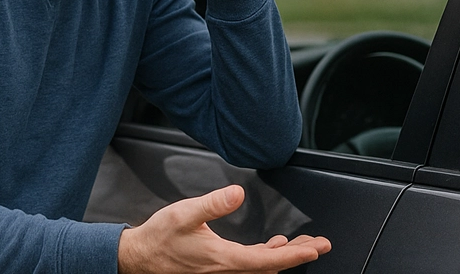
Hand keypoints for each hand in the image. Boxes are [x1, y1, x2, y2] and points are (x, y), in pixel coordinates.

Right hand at [117, 185, 330, 273]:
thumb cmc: (159, 238)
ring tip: (305, 244)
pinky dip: (267, 256)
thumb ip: (213, 203)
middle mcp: (227, 270)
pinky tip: (273, 245)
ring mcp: (223, 271)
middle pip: (271, 266)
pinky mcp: (218, 267)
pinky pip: (251, 265)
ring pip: (263, 267)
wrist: (138, 259)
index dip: (293, 255)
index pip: (267, 260)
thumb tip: (237, 193)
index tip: (315, 248)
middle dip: (298, 255)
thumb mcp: (184, 213)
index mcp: (223, 259)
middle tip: (321, 245)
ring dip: (284, 256)